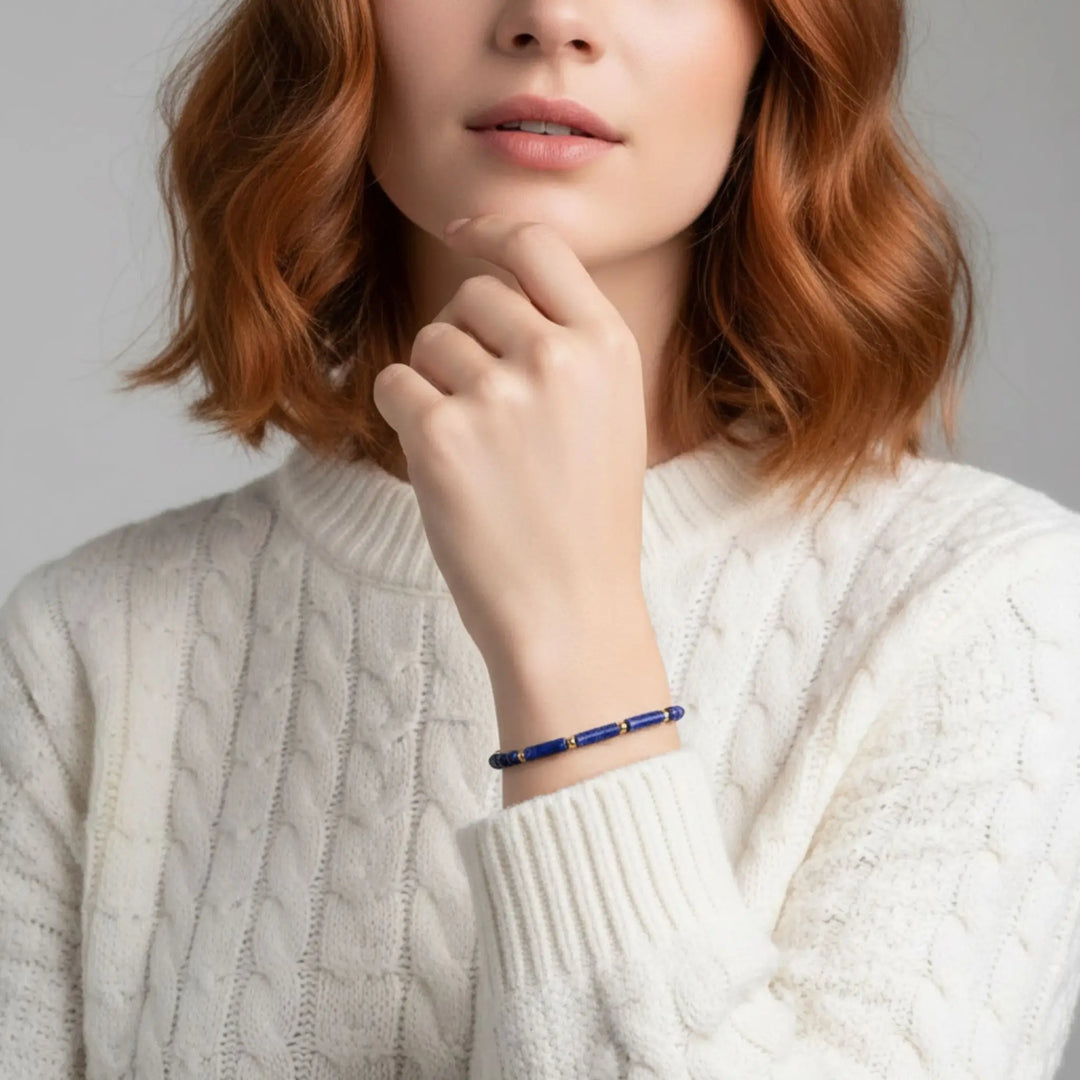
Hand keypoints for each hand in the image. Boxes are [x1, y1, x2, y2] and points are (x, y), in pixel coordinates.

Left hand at [372, 213, 651, 672]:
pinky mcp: (442, 435)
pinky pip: (393, 384)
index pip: (539, 244)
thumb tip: (487, 287)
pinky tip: (442, 465)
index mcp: (607, 345)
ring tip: (474, 451)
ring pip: (428, 342)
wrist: (569, 612)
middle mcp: (557, 356)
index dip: (492, 230)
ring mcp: (499, 393)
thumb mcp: (610, 416)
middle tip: (480, 407)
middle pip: (471, 294)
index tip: (461, 232)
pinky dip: (404, 418)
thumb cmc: (584, 522)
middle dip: (462, 338)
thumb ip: (566, 345)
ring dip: (433, 386)